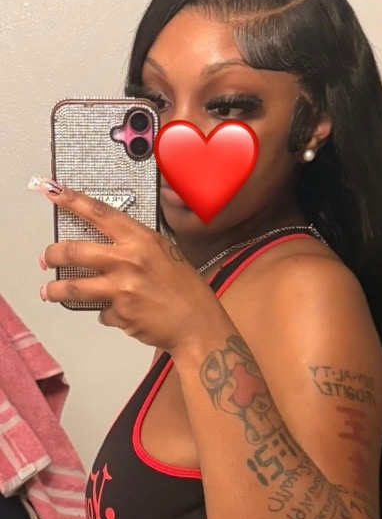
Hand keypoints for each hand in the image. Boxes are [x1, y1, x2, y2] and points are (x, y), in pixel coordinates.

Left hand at [38, 182, 202, 350]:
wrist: (197, 325)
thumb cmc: (187, 291)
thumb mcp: (166, 254)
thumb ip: (137, 247)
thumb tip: (110, 244)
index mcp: (141, 240)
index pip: (100, 213)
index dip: (73, 201)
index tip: (54, 193)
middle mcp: (128, 260)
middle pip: (74, 251)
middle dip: (53, 254)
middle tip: (48, 258)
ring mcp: (121, 288)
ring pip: (73, 287)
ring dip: (55, 291)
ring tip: (49, 292)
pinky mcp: (119, 313)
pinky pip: (101, 312)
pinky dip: (106, 314)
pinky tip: (120, 314)